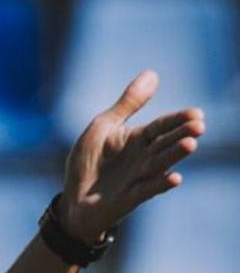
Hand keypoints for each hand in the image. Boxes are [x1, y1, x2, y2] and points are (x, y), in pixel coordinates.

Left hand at [60, 70, 204, 243]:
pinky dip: (161, 184)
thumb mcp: (104, 126)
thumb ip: (128, 104)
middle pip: (165, 144)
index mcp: (138, 139)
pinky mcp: (129, 197)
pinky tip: (175, 178)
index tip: (197, 113)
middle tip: (198, 126)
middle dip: (181, 135)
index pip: (162, 126)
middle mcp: (144, 157)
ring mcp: (138, 178)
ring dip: (174, 155)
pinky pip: (147, 190)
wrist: (73, 199)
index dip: (178, 119)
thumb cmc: (89, 161)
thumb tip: (153, 73)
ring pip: (160, 164)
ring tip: (190, 145)